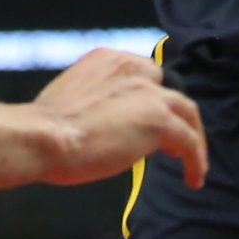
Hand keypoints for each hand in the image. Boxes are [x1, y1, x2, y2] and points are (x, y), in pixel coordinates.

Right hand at [30, 47, 208, 188]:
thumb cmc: (44, 128)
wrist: (42, 137)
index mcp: (109, 59)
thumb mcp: (73, 97)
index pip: (145, 73)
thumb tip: (106, 123)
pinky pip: (190, 141)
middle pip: (169, 90)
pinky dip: (196, 159)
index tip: (148, 119)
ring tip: (192, 162)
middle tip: (171, 142)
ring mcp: (148, 93)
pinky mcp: (159, 120)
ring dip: (192, 137)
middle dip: (173, 114)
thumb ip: (96, 100)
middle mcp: (133, 68)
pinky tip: (193, 178)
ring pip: (187, 112)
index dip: (151, 98)